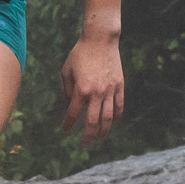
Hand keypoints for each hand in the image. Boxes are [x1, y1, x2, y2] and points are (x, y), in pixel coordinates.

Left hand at [59, 27, 124, 142]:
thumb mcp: (66, 69)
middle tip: (84, 144)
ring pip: (108, 117)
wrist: (100, 39)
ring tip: (99, 137)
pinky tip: (113, 122)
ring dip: (103, 130)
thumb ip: (67, 88)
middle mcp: (96, 93)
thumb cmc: (80, 53)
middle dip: (87, 135)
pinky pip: (119, 105)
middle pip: (92, 121)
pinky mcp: (119, 85)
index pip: (73, 113)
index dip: (68, 124)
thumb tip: (72, 102)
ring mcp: (109, 90)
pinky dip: (116, 116)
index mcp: (81, 89)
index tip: (64, 130)